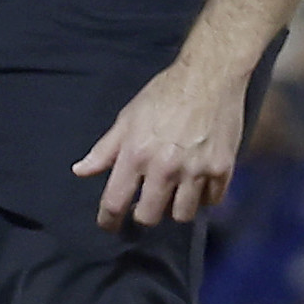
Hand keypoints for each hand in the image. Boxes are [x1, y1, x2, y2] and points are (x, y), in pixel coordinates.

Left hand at [74, 59, 249, 228]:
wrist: (209, 78)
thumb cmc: (163, 95)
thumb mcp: (127, 119)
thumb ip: (104, 150)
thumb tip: (80, 171)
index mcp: (136, 155)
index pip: (115, 202)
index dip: (108, 220)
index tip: (109, 225)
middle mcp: (165, 168)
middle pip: (150, 217)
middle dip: (144, 215)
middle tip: (146, 204)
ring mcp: (196, 171)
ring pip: (183, 215)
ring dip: (175, 209)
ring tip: (173, 194)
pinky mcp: (223, 169)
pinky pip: (211, 201)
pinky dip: (203, 198)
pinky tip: (197, 185)